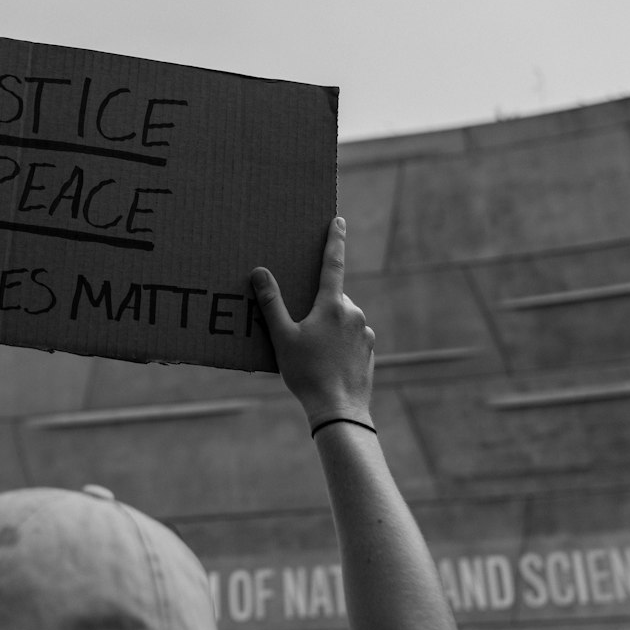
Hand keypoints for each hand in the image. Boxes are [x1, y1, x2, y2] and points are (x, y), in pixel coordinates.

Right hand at [252, 216, 374, 429]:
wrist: (339, 410)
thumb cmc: (307, 373)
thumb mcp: (282, 337)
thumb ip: (271, 303)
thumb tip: (260, 271)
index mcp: (332, 305)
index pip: (333, 263)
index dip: (334, 239)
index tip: (338, 219)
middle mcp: (353, 312)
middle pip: (331, 299)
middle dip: (316, 307)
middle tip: (299, 331)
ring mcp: (365, 332)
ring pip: (341, 320)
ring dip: (327, 328)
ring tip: (311, 355)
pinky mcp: (370, 350)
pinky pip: (351, 338)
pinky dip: (338, 344)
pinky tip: (325, 363)